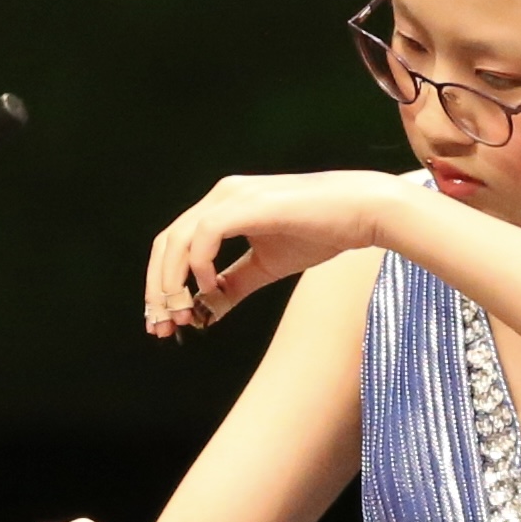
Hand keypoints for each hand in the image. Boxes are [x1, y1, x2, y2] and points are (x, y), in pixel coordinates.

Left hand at [143, 172, 400, 336]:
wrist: (361, 212)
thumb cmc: (322, 232)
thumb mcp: (266, 267)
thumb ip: (233, 285)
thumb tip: (204, 312)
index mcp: (222, 206)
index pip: (174, 245)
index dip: (163, 285)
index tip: (166, 321)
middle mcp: (221, 196)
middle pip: (166, 244)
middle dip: (159, 290)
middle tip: (162, 325)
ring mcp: (232, 196)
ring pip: (177, 240)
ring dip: (172, 282)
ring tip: (183, 313)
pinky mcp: (247, 204)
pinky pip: (204, 235)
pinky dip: (199, 265)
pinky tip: (210, 287)